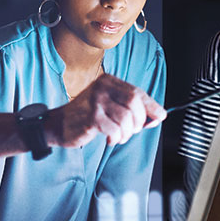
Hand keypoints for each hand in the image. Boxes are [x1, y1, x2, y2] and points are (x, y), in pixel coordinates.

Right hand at [45, 75, 165, 148]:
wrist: (59, 124)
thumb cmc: (86, 116)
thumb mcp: (109, 106)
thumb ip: (131, 109)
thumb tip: (158, 116)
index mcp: (108, 81)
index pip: (137, 92)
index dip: (152, 106)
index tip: (160, 116)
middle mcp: (102, 87)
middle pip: (135, 103)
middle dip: (139, 122)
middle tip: (131, 130)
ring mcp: (95, 101)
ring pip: (127, 119)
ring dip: (127, 133)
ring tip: (119, 136)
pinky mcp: (91, 117)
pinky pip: (115, 130)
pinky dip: (116, 138)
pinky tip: (109, 139)